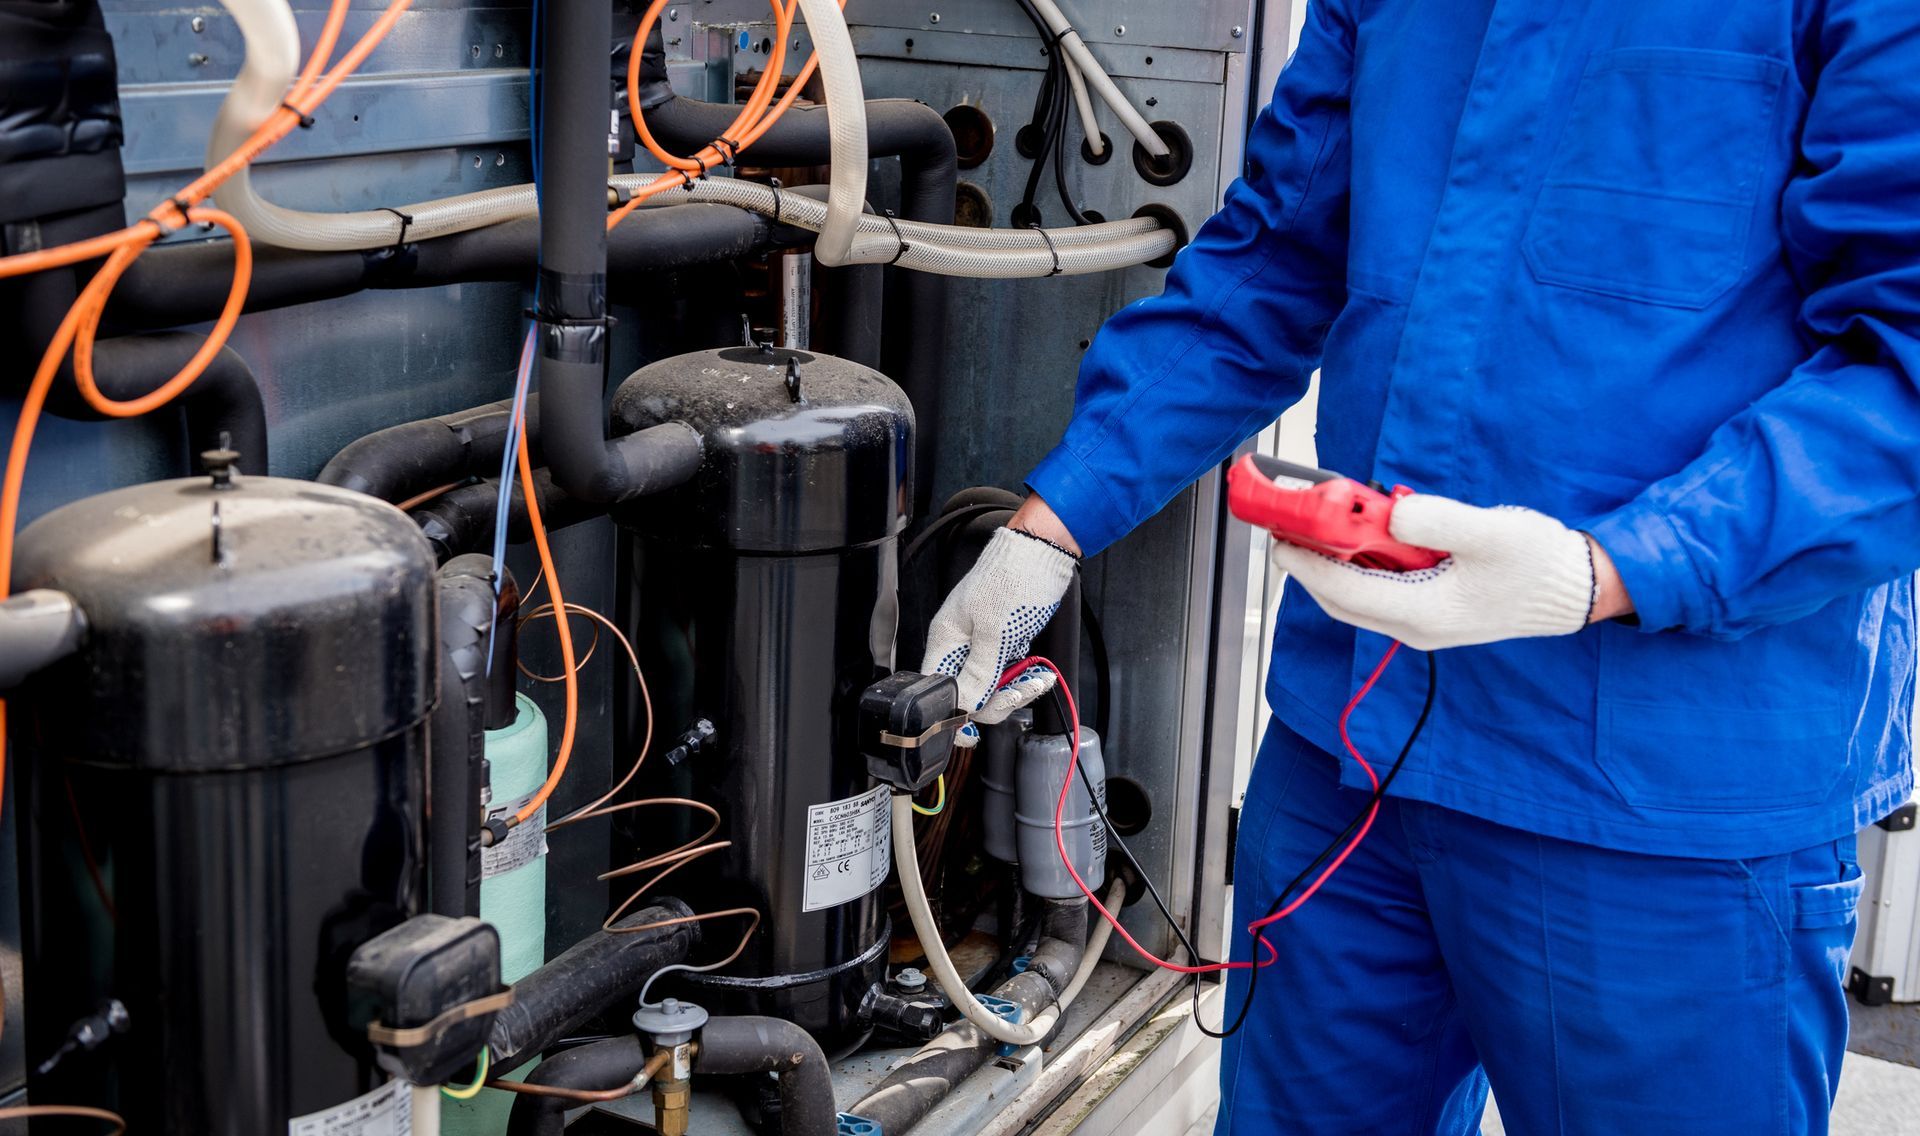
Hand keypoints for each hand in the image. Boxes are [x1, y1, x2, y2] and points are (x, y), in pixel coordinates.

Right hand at [920, 523, 1077, 741]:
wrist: (1043, 550)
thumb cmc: (1015, 578)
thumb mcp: (996, 633)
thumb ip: (980, 673)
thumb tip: (965, 706)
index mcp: (947, 639)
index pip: (939, 688)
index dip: (956, 710)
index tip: (976, 725)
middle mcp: (961, 644)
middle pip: (968, 692)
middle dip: (997, 700)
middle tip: (1019, 692)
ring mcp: (983, 642)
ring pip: (992, 685)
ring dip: (1017, 689)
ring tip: (1037, 680)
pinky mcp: (1004, 640)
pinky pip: (1008, 671)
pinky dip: (1025, 677)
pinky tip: (1040, 673)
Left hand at [1268, 494, 1631, 650]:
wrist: (1577, 590)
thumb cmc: (1539, 562)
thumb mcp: (1491, 531)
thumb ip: (1437, 522)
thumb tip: (1390, 516)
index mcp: (1424, 612)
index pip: (1342, 589)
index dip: (1304, 562)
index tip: (1278, 535)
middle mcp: (1415, 627)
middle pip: (1339, 599)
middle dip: (1307, 566)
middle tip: (1286, 527)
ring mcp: (1422, 625)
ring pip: (1356, 599)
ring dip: (1332, 567)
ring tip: (1316, 528)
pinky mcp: (1431, 614)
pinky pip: (1378, 594)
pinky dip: (1360, 569)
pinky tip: (1363, 538)